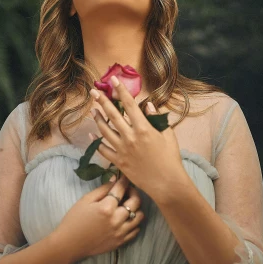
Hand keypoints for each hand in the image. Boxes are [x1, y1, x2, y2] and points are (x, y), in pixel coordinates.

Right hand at [57, 173, 144, 261]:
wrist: (69, 244)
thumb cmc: (74, 220)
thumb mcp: (85, 200)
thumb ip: (102, 189)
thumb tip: (115, 180)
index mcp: (106, 207)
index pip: (121, 189)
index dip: (124, 181)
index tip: (125, 177)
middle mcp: (117, 219)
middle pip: (136, 201)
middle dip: (133, 192)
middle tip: (128, 191)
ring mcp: (120, 232)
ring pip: (140, 216)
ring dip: (136, 208)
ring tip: (128, 205)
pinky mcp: (121, 241)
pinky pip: (136, 230)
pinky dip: (134, 222)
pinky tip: (126, 219)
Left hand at [89, 77, 184, 198]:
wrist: (166, 183)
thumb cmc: (171, 159)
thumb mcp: (168, 135)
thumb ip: (157, 118)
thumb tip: (147, 104)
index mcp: (144, 128)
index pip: (129, 105)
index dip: (121, 91)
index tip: (114, 80)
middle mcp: (130, 137)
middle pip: (112, 115)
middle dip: (102, 101)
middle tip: (93, 92)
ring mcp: (122, 150)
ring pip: (105, 131)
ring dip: (97, 119)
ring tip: (92, 110)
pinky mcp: (118, 162)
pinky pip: (103, 150)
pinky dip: (96, 141)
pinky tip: (92, 135)